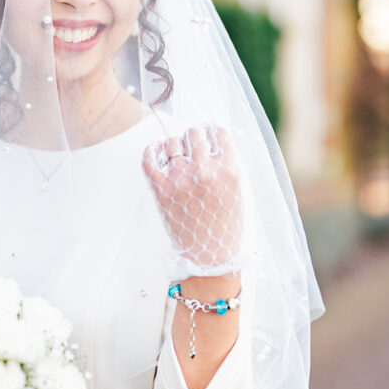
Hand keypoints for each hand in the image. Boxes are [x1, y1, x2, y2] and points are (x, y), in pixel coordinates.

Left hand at [141, 124, 242, 273]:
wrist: (211, 257)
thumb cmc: (227, 224)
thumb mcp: (239, 189)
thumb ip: (227, 163)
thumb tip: (210, 137)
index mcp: (229, 170)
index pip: (217, 131)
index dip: (212, 131)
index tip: (208, 134)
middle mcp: (205, 171)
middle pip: (194, 132)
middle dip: (194, 138)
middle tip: (194, 148)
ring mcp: (181, 180)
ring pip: (172, 143)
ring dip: (175, 146)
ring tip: (179, 156)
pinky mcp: (160, 190)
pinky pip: (149, 158)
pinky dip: (151, 150)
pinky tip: (156, 151)